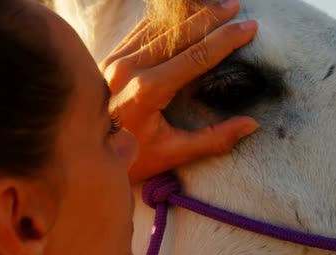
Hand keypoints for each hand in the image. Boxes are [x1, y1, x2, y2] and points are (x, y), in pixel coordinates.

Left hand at [100, 0, 259, 182]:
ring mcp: (114, 61)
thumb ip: (213, 139)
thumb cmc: (130, 158)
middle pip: (178, 34)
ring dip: (187, 15)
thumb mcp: (173, 153)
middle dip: (210, 18)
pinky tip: (179, 16)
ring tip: (213, 6)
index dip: (225, 40)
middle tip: (235, 7)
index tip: (249, 27)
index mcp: (148, 90)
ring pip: (157, 27)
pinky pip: (139, 32)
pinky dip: (162, 21)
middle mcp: (129, 69)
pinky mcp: (107, 59)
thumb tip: (251, 124)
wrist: (83, 155)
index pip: (196, 56)